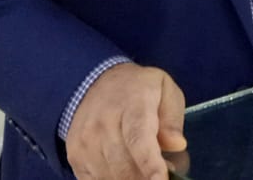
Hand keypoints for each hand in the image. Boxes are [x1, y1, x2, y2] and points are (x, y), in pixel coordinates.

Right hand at [66, 63, 185, 179]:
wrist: (94, 82)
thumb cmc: (138, 89)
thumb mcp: (166, 90)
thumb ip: (173, 119)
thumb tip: (177, 145)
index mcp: (133, 104)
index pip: (139, 139)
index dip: (150, 165)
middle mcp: (104, 123)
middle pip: (125, 166)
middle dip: (146, 178)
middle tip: (162, 174)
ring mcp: (86, 141)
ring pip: (110, 177)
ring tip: (145, 170)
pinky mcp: (75, 155)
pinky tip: (125, 173)